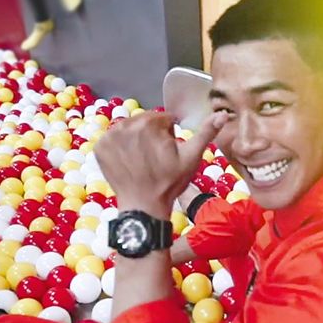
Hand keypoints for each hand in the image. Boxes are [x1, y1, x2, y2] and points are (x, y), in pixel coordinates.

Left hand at [95, 111, 226, 218]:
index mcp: (148, 123)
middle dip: (151, 135)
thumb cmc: (169, 183)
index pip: (163, 119)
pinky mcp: (100, 148)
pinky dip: (120, 148)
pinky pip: (113, 140)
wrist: (143, 207)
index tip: (168, 152)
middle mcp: (125, 125)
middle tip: (156, 159)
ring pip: (129, 130)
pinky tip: (129, 162)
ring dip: (136, 140)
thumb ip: (206, 132)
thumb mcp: (191, 157)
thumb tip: (223, 115)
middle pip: (144, 122)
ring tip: (143, 161)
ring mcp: (109, 137)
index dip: (169, 135)